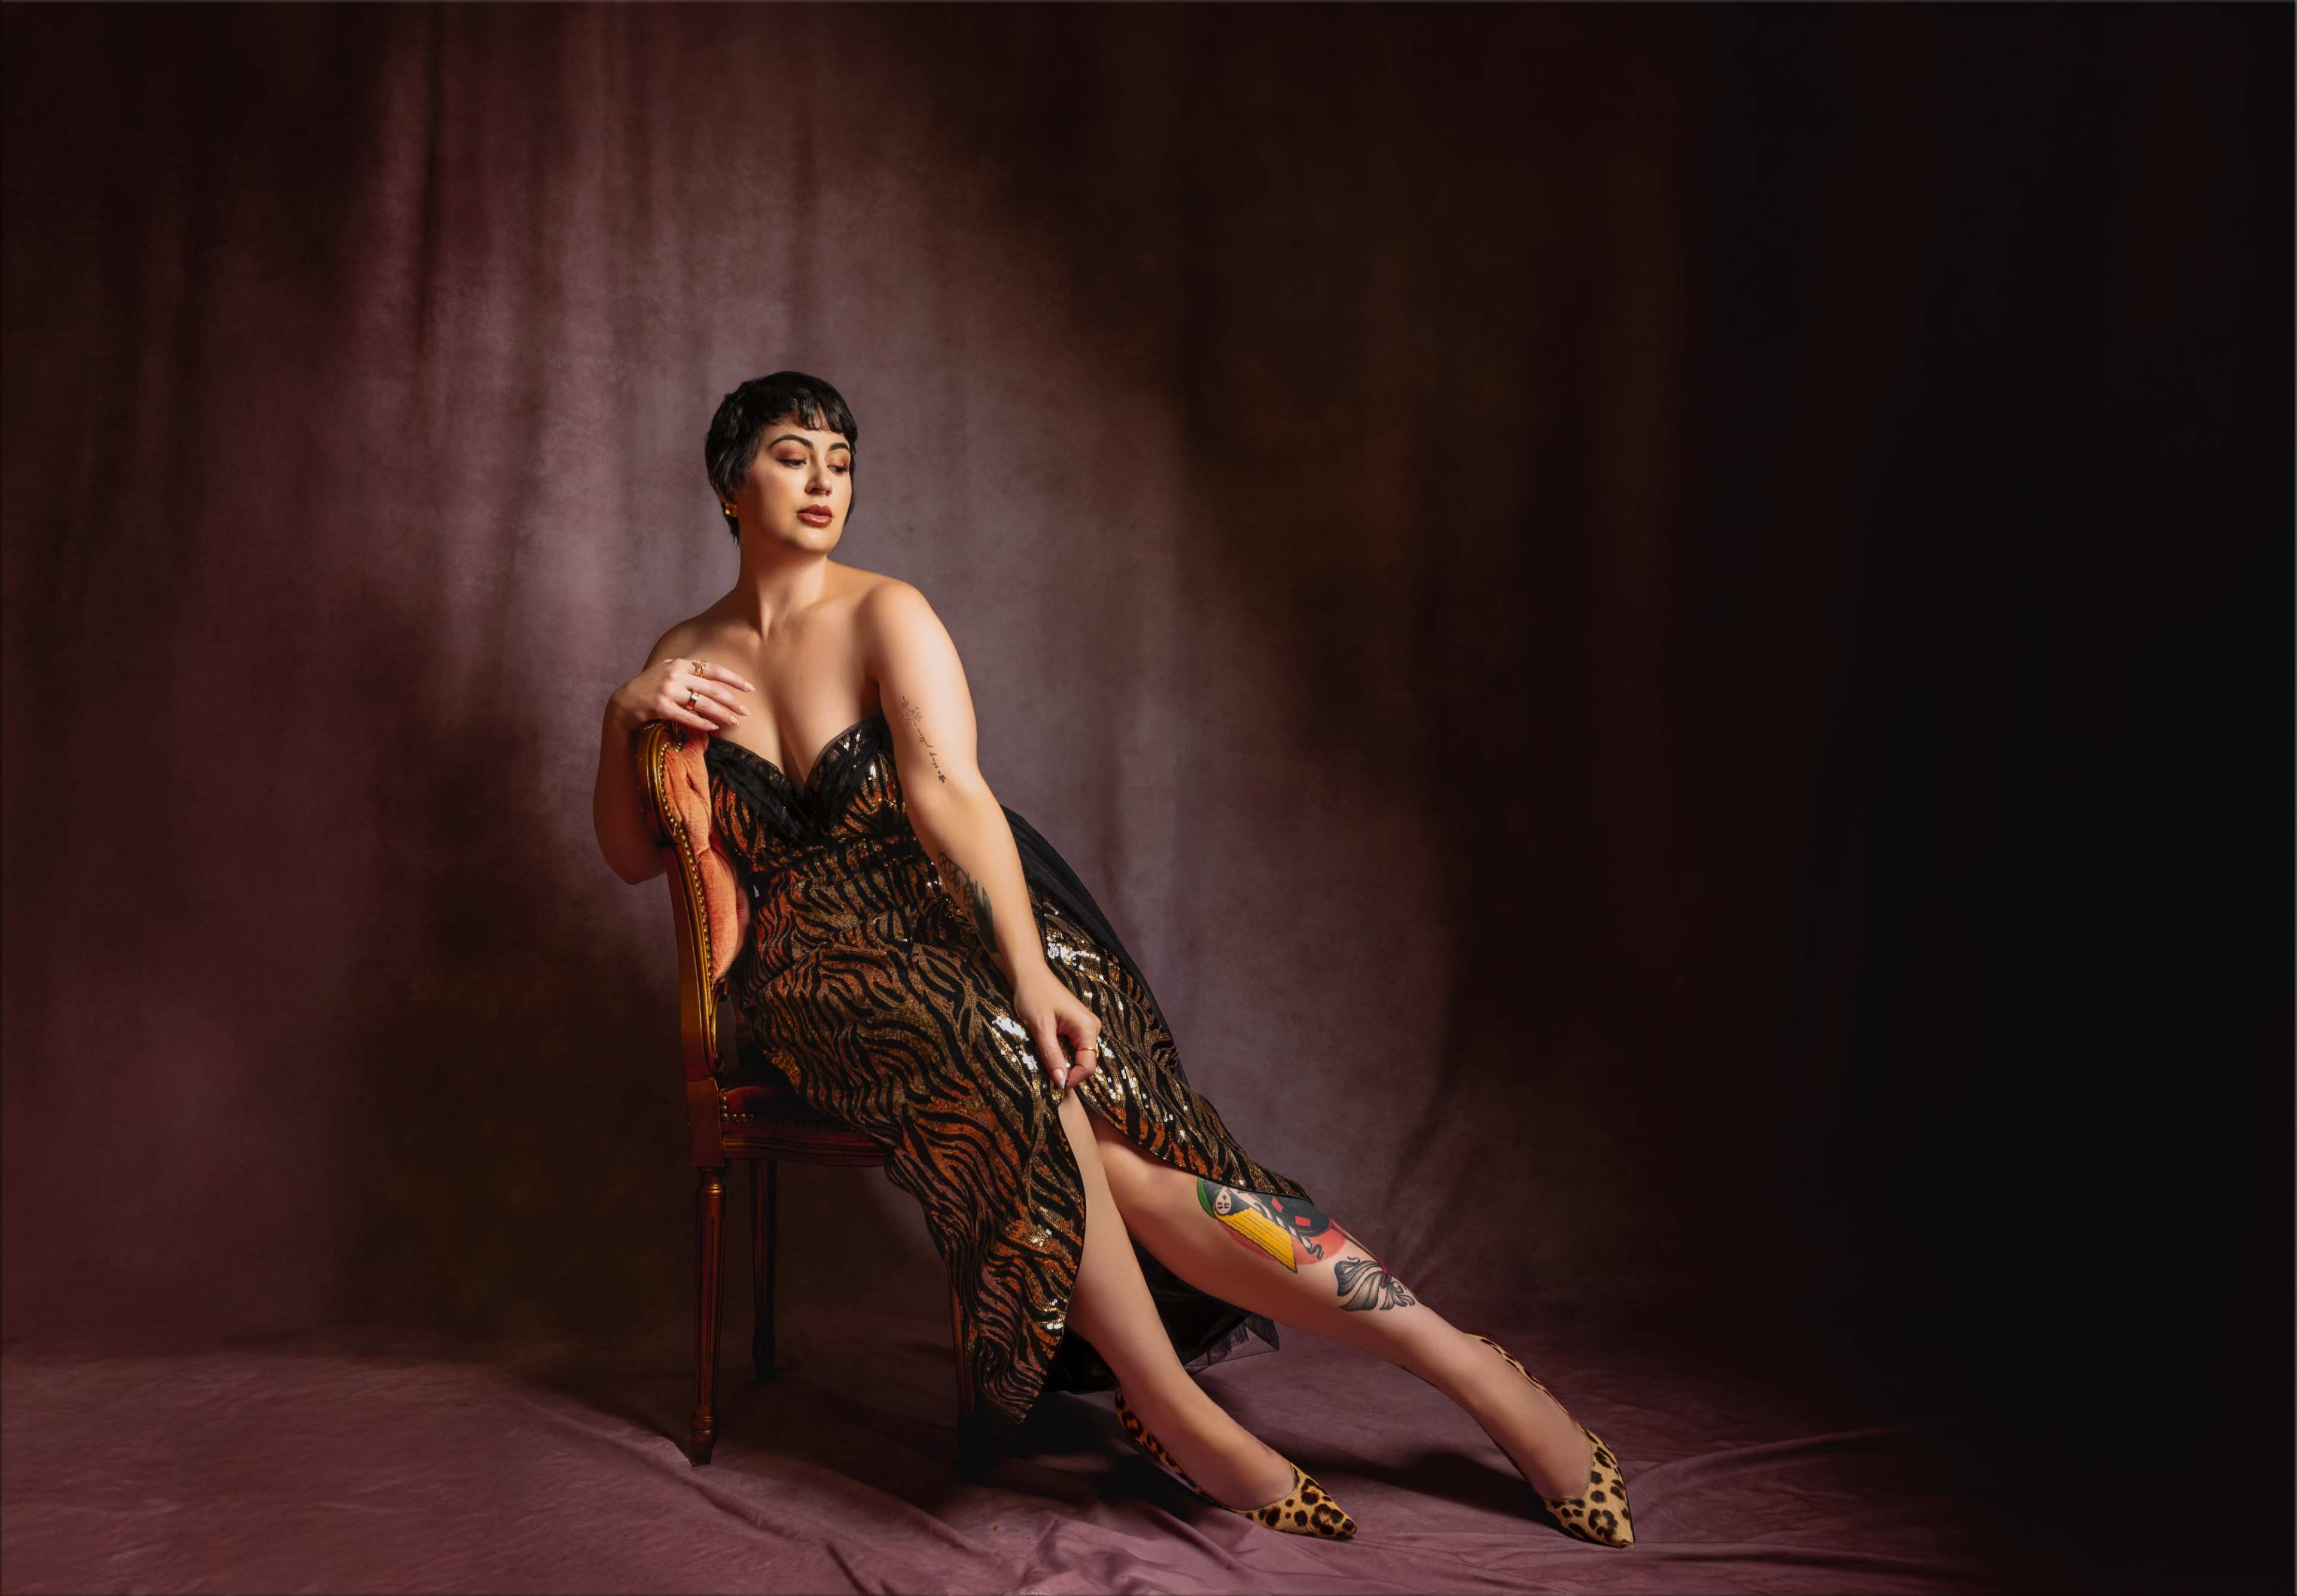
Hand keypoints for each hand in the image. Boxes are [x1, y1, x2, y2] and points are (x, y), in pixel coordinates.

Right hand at [610, 656, 755, 735]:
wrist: (623, 702)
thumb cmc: (649, 688)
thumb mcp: (667, 672)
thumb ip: (688, 673)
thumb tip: (716, 680)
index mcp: (680, 664)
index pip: (713, 669)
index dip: (734, 679)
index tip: (750, 688)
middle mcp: (675, 675)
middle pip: (712, 689)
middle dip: (732, 702)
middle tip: (746, 712)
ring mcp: (667, 690)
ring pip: (703, 704)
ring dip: (722, 714)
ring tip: (735, 722)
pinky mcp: (660, 707)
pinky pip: (688, 717)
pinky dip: (703, 723)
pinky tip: (714, 728)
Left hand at [1013, 970, 1101, 1095]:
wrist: (1029, 974)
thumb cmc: (1034, 996)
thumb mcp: (1041, 1029)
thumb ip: (1052, 1056)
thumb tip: (1061, 1082)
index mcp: (1087, 1028)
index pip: (1088, 1065)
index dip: (1073, 1078)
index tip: (1054, 1083)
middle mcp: (1091, 1028)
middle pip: (1084, 1062)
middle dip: (1065, 1068)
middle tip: (1043, 1060)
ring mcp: (1085, 1027)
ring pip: (1077, 1056)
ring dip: (1060, 1059)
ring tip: (1042, 1048)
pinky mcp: (1076, 1026)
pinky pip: (1071, 1048)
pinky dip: (1058, 1051)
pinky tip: (1046, 1042)